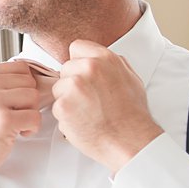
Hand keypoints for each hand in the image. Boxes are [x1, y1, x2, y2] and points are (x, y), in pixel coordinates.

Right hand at [0, 62, 55, 186]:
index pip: (22, 68)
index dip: (24, 86)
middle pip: (30, 82)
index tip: (13, 102)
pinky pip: (35, 117)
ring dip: (30, 114)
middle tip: (13, 115)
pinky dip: (31, 128)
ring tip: (14, 124)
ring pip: (35, 97)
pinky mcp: (4, 121)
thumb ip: (1, 83)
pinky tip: (17, 133)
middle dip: (28, 101)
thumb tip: (32, 76)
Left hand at [51, 40, 162, 173]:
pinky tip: (82, 121)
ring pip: (58, 88)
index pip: (77, 47)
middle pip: (65, 68)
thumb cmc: (132, 114)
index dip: (79, 62)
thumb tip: (101, 59)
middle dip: (72, 82)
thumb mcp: (131, 79)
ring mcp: (74, 86)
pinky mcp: (63, 105)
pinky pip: (56, 107)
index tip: (83, 74)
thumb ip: (112, 65)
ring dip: (67, 99)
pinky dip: (65, 116)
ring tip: (87, 111)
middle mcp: (88, 68)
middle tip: (89, 99)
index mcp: (105, 58)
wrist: (129, 140)